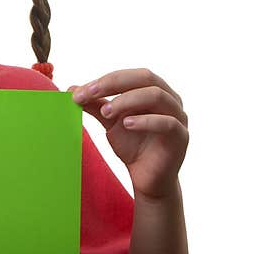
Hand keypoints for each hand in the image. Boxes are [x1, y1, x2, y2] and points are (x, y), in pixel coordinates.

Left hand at [67, 68, 188, 200]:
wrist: (146, 177)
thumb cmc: (131, 144)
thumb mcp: (109, 121)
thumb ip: (95, 104)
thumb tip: (72, 89)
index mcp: (153, 90)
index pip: (130, 75)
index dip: (105, 80)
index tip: (80, 92)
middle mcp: (170, 99)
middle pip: (146, 78)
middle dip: (114, 83)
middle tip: (89, 94)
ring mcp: (178, 117)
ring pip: (157, 96)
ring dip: (128, 100)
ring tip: (106, 112)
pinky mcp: (181, 137)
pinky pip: (167, 123)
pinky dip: (145, 121)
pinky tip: (126, 124)